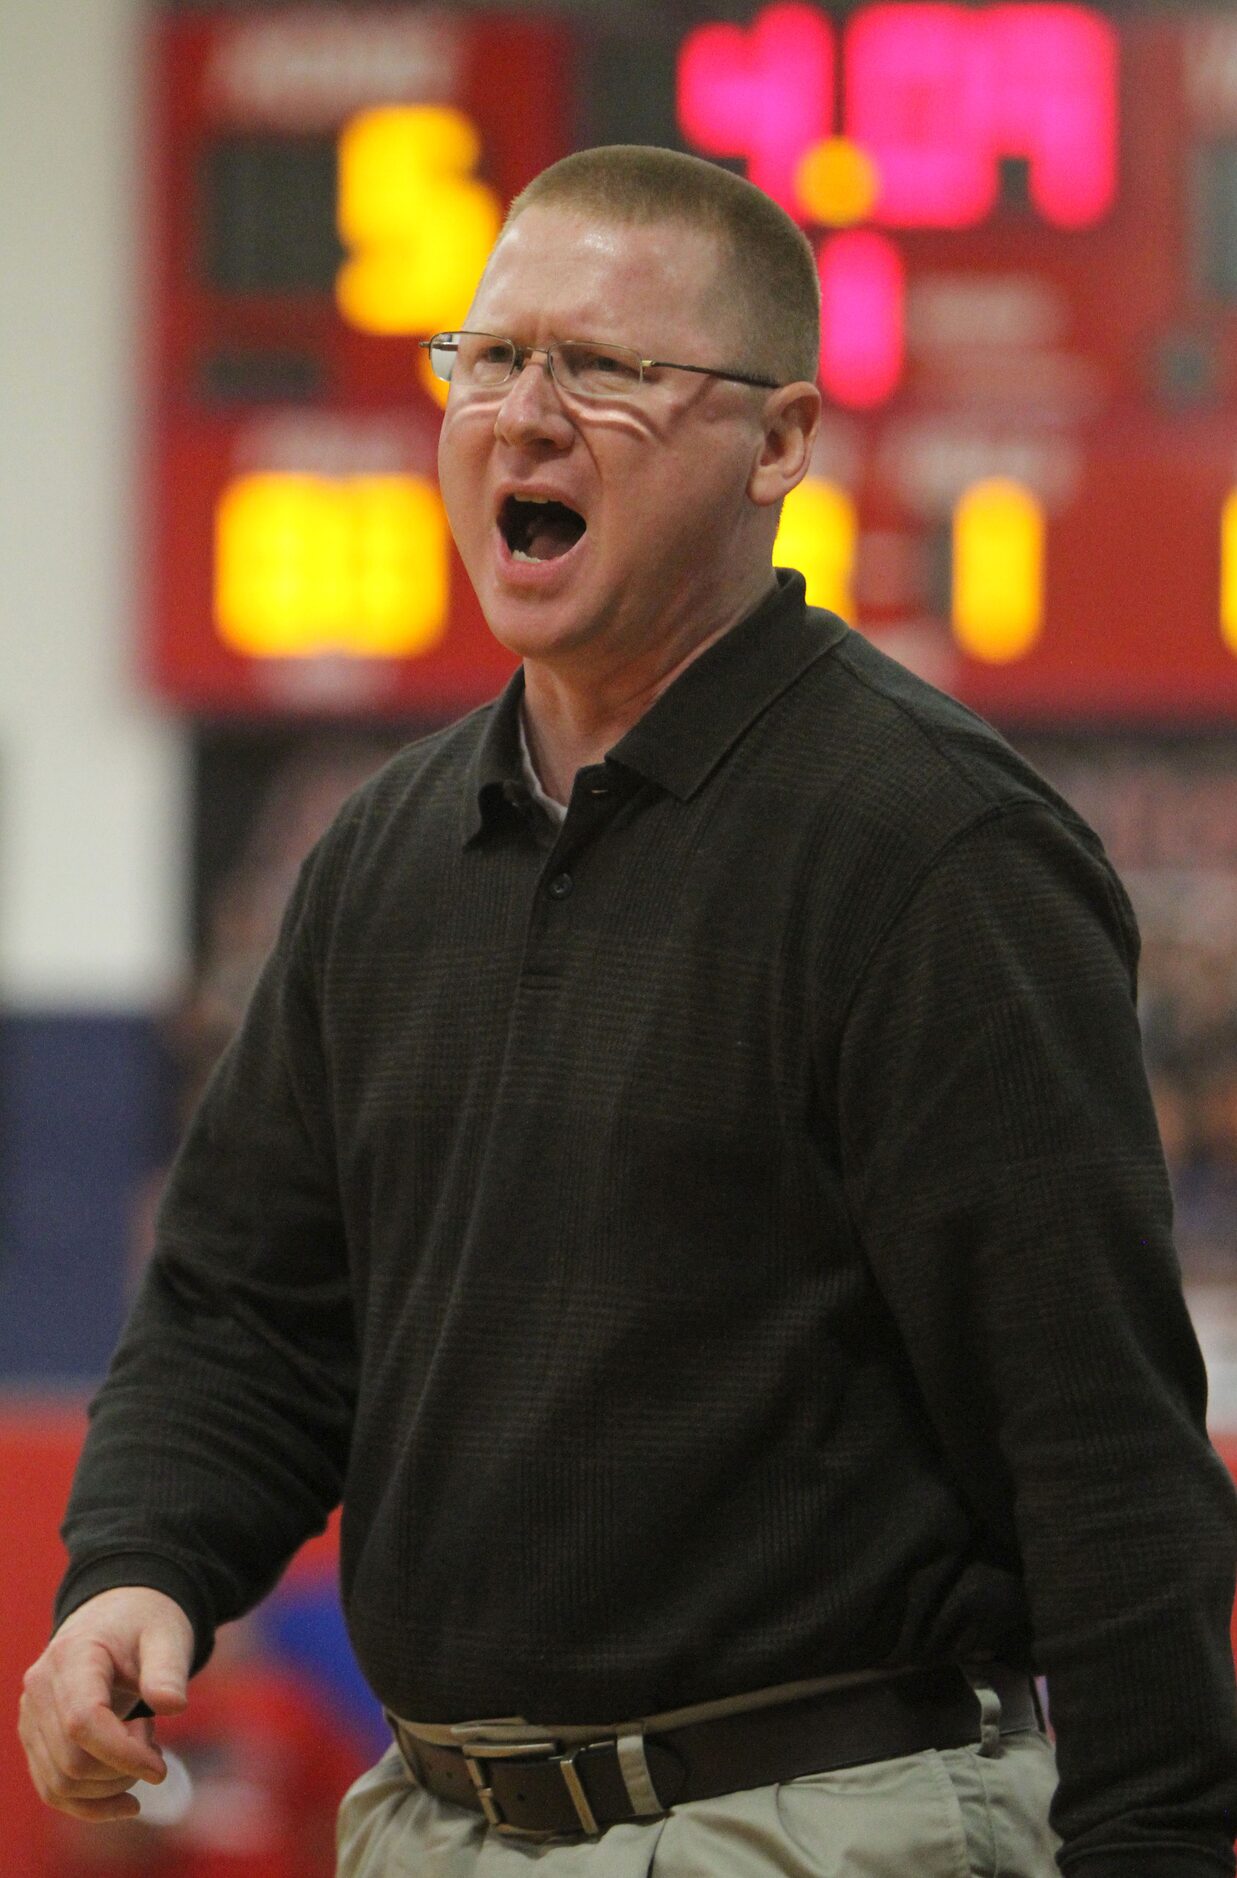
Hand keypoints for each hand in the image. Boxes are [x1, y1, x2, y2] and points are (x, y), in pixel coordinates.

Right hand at [19, 1586, 193, 1822]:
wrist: (115, 1617)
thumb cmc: (144, 1624)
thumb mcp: (167, 1635)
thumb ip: (169, 1669)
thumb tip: (174, 1706)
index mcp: (72, 1656)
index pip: (83, 1722)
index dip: (122, 1754)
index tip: (160, 1769)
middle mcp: (39, 1688)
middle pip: (72, 1761)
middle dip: (122, 1768)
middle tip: (153, 1740)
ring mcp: (31, 1716)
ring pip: (60, 1783)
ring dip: (110, 1786)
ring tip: (140, 1747)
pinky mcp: (35, 1738)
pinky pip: (52, 1788)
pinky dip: (89, 1805)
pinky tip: (126, 1803)